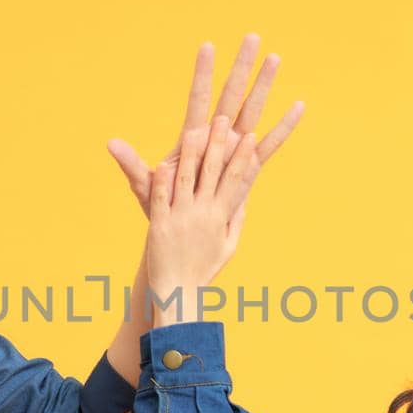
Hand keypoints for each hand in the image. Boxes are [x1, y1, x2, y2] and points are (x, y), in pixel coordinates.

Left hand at [108, 34, 303, 216]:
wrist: (182, 230)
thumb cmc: (163, 205)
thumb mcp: (146, 186)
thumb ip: (132, 165)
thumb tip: (110, 144)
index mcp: (191, 137)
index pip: (198, 97)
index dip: (203, 73)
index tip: (208, 44)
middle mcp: (215, 137)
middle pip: (231, 95)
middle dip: (241, 67)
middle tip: (252, 37)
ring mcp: (234, 149)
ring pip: (253, 111)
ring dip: (264, 86)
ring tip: (275, 57)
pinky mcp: (248, 167)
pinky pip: (269, 145)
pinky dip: (283, 127)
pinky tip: (298, 106)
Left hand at [145, 117, 259, 325]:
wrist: (178, 292)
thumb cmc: (204, 268)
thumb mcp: (228, 245)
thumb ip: (235, 218)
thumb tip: (244, 197)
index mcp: (221, 217)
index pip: (236, 181)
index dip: (243, 158)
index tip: (252, 137)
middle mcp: (204, 214)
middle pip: (213, 173)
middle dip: (219, 144)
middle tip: (224, 121)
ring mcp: (181, 219)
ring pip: (187, 180)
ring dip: (192, 154)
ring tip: (196, 131)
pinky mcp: (160, 225)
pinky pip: (161, 199)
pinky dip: (163, 181)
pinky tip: (165, 164)